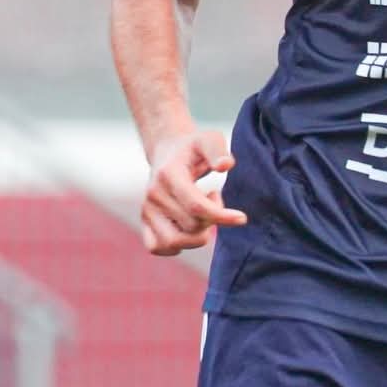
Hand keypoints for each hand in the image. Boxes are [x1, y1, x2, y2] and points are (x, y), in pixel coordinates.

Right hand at [142, 128, 247, 255]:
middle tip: (214, 198)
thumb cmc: (194, 148)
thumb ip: (218, 150)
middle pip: (191, 226)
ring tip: (202, 215)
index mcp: (169, 175)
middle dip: (212, 219)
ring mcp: (146, 211)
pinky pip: (158, 247)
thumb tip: (225, 165)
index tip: (242, 218)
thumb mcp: (209, 139)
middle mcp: (153, 195)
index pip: (196, 206)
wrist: (168, 153)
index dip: (221, 217)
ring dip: (197, 235)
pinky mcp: (145, 223)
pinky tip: (188, 228)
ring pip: (175, 242)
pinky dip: (178, 245)